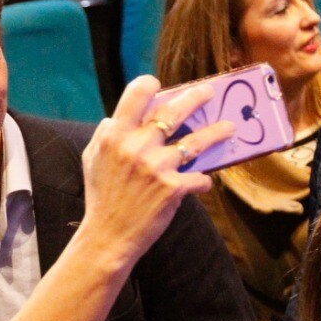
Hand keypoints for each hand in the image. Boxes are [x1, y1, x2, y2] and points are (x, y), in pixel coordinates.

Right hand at [78, 76, 232, 269]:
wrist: (108, 235)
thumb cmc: (100, 197)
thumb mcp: (92, 159)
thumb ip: (104, 135)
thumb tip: (114, 118)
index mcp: (115, 136)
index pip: (137, 95)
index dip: (150, 85)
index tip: (162, 86)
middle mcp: (137, 146)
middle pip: (173, 111)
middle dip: (195, 97)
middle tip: (209, 92)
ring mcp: (157, 166)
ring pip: (197, 141)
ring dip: (217, 132)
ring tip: (229, 127)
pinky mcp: (173, 188)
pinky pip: (199, 178)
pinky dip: (203, 181)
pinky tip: (203, 183)